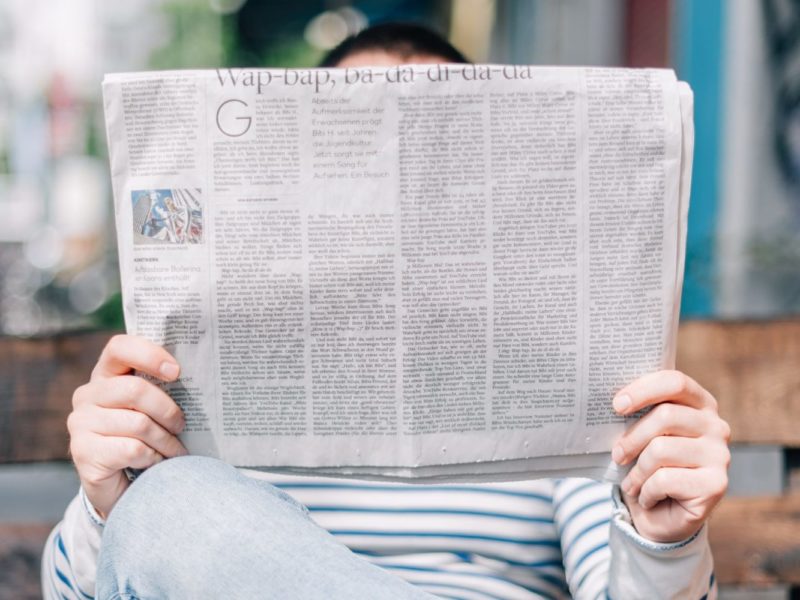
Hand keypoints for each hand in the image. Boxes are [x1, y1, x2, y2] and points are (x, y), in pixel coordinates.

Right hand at [68, 335, 187, 518]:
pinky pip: (132, 449)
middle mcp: (87, 395)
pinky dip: (153, 457)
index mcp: (105, 375)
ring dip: (166, 440)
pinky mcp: (83, 452)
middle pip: (135, 389)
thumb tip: (199, 376)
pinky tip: (156, 463)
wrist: (122, 485)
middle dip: (168, 410)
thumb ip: (161, 389)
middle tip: (181, 425)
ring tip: (175, 450)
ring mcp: (80, 423)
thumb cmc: (145, 438)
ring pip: (138, 423)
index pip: (119, 347)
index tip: (176, 372)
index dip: (149, 355)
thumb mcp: (152, 409)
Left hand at [611, 370, 729, 542]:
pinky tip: (647, 498)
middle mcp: (716, 426)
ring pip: (661, 449)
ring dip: (637, 471)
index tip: (617, 405)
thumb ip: (637, 414)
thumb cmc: (647, 467)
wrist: (661, 517)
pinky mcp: (716, 485)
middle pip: (666, 416)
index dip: (644, 390)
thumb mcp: (641, 435)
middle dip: (632, 438)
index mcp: (700, 404)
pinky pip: (665, 479)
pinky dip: (646, 491)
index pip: (675, 382)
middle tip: (617, 455)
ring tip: (632, 483)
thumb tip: (613, 401)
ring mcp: (720, 455)